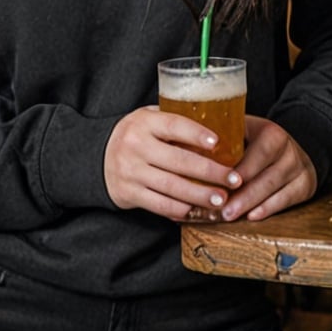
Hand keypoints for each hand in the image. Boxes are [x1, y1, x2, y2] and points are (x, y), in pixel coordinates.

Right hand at [104, 105, 241, 221]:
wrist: (98, 158)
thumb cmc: (135, 136)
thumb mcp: (148, 119)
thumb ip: (173, 122)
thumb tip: (218, 125)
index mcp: (143, 122)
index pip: (173, 125)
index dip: (196, 133)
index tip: (218, 142)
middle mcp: (136, 146)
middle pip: (179, 161)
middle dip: (210, 172)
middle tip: (233, 179)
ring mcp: (131, 171)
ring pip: (172, 186)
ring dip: (200, 195)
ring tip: (221, 199)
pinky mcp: (129, 193)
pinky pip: (159, 205)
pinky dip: (180, 209)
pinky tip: (197, 210)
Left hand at [218, 114, 316, 221]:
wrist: (288, 148)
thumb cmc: (254, 140)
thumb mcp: (242, 130)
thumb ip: (221, 137)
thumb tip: (187, 148)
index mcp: (271, 133)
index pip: (257, 153)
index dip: (241, 170)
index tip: (222, 183)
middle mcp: (289, 150)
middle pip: (265, 176)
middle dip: (243, 195)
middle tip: (222, 208)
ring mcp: (299, 168)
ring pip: (274, 190)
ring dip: (250, 204)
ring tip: (229, 215)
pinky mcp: (305, 186)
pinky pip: (286, 200)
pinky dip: (267, 209)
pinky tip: (251, 216)